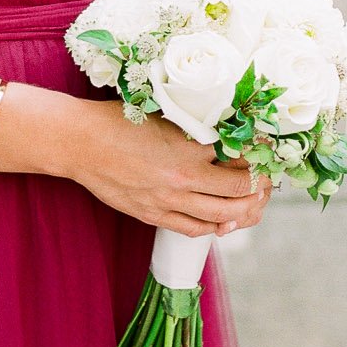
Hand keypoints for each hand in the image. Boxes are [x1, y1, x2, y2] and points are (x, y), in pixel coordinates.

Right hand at [68, 99, 274, 236]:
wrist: (81, 142)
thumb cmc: (119, 121)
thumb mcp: (165, 116)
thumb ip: (195, 130)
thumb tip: (227, 136)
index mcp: (189, 150)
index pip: (241, 162)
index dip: (259, 160)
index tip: (265, 153)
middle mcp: (183, 180)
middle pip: (239, 193)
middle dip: (259, 188)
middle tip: (264, 181)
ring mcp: (168, 202)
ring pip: (222, 217)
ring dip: (243, 211)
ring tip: (250, 202)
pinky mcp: (152, 215)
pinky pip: (194, 229)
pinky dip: (214, 226)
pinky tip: (221, 219)